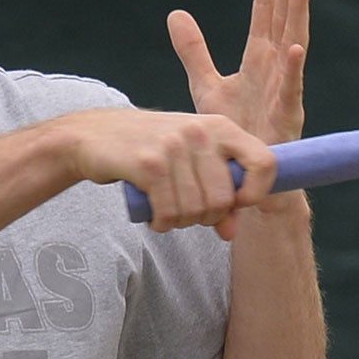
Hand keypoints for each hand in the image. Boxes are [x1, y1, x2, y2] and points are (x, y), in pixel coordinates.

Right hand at [57, 106, 275, 239]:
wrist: (93, 135)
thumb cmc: (150, 150)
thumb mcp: (190, 161)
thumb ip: (216, 191)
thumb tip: (230, 232)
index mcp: (220, 126)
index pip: (265, 162)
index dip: (255, 193)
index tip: (235, 204)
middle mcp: (199, 132)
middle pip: (224, 199)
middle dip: (206, 218)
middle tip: (187, 213)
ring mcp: (174, 146)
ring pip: (196, 210)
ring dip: (180, 222)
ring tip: (166, 211)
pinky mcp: (148, 164)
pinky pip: (169, 212)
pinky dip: (162, 223)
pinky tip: (154, 217)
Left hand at [169, 0, 310, 147]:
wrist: (246, 176)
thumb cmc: (235, 131)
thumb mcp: (207, 85)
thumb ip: (194, 50)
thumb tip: (175, 14)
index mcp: (259, 56)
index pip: (263, 7)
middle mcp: (275, 65)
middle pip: (282, 14)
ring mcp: (284, 88)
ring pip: (294, 39)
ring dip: (299, 9)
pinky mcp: (286, 116)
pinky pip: (291, 89)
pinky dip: (293, 69)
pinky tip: (294, 45)